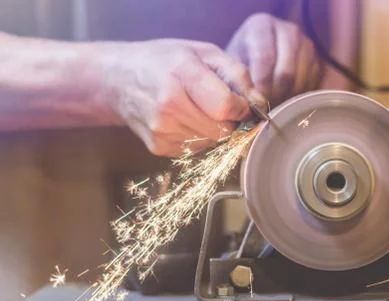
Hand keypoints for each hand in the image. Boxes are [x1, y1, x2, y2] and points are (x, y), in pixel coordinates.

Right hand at [97, 39, 263, 156]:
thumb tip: (258, 104)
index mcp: (181, 74)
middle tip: (218, 105)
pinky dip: (199, 137)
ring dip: (214, 130)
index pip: (226, 107)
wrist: (119, 79)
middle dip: (230, 121)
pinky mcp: (159, 147)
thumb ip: (236, 75)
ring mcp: (161, 130)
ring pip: (212, 142)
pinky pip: (197, 150)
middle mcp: (169, 105)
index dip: (240, 107)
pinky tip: (185, 120)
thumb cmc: (164, 61)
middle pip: (222, 130)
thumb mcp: (202, 52)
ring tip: (197, 109)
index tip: (238, 102)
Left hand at [227, 13, 321, 105]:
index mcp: (261, 25)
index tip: (255, 103)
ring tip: (274, 107)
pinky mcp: (317, 60)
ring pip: (301, 80)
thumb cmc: (240, 62)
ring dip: (287, 99)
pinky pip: (312, 84)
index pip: (264, 58)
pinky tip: (285, 101)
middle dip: (275, 95)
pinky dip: (299, 98)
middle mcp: (288, 30)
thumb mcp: (232, 67)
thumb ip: (238, 81)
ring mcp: (306, 44)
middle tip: (265, 110)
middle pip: (286, 71)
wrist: (254, 56)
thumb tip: (251, 103)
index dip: (260, 85)